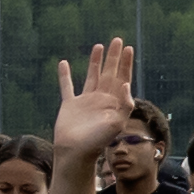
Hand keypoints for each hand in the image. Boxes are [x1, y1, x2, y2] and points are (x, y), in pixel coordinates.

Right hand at [48, 40, 136, 166]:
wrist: (75, 153)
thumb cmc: (97, 142)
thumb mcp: (116, 124)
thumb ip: (124, 105)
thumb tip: (126, 84)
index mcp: (113, 103)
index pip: (122, 78)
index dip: (126, 64)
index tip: (128, 48)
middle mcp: (101, 99)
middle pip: (109, 73)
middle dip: (114, 57)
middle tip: (117, 40)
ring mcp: (85, 101)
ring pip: (92, 76)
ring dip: (95, 62)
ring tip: (98, 46)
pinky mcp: (69, 105)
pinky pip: (67, 87)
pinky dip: (65, 75)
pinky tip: (64, 64)